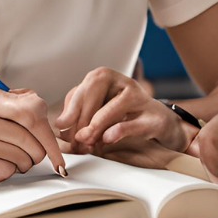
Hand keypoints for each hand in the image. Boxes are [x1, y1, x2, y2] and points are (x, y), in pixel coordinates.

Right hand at [0, 82, 65, 187]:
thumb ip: (3, 98)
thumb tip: (38, 107)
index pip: (29, 111)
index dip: (47, 128)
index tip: (55, 139)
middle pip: (27, 140)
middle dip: (38, 149)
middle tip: (34, 151)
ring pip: (16, 161)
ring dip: (21, 162)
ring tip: (10, 156)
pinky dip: (3, 173)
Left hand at [56, 67, 193, 154]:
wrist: (157, 123)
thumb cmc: (123, 116)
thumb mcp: (97, 113)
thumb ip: (79, 118)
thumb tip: (60, 129)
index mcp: (105, 77)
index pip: (82, 89)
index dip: (70, 111)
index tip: (62, 130)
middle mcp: (122, 82)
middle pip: (95, 92)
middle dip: (81, 118)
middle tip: (76, 139)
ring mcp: (140, 98)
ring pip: (114, 107)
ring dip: (97, 125)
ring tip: (88, 141)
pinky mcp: (153, 117)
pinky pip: (133, 123)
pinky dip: (118, 131)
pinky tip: (107, 138)